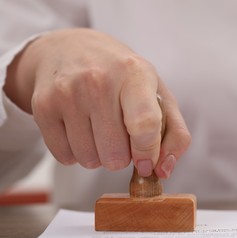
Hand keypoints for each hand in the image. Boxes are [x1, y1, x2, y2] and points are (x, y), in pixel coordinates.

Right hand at [4, 28, 190, 176]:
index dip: (147, 153)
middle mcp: (98, 80)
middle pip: (115, 154)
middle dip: (123, 155)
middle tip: (121, 134)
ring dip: (99, 155)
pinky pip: (65, 157)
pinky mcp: (43, 106)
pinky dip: (77, 153)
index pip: (144, 125)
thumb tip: (162, 170)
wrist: (71, 50)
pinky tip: (81, 129)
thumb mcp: (159, 95)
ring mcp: (67, 93)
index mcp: (134, 73)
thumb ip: (175, 134)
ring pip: (89, 160)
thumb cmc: (123, 78)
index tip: (146, 162)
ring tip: (100, 129)